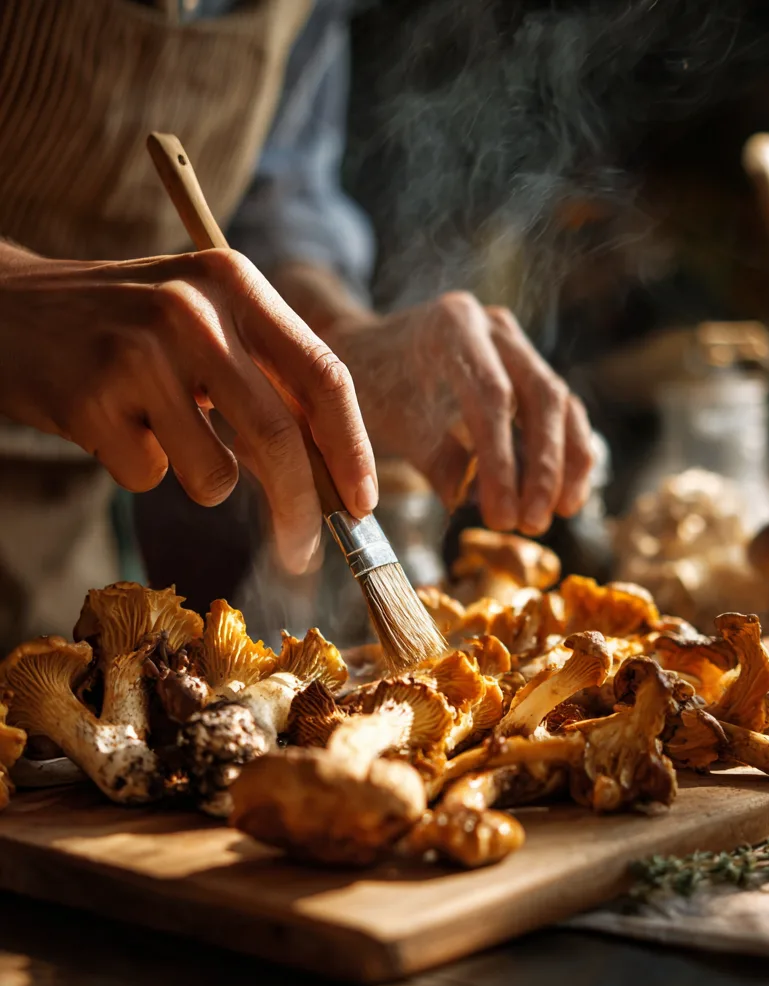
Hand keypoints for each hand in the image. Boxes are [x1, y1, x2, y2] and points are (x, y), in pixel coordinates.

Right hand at [0, 245, 375, 573]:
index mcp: (235, 283)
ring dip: (202, 479)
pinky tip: (110, 421)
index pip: (324, 375)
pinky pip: (149, 477)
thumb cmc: (127, 328)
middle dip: (302, 511)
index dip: (353, 448)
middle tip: (304, 551)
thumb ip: (269, 381)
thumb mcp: (205, 323)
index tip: (364, 502)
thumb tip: (336, 478)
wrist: (5, 307)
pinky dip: (141, 468)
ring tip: (161, 431)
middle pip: (279, 438)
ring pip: (215, 475)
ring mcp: (138, 351)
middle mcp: (193, 309)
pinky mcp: (90, 397)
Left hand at [325, 291, 593, 535]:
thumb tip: (469, 501)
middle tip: (534, 522)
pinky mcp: (530, 367)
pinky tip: (566, 495)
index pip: (492, 397)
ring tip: (559, 514)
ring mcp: (517, 344)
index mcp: (453, 327)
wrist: (369, 352)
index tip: (502, 517)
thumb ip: (432, 458)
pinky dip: (568, 453)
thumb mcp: (390, 422)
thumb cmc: (374, 388)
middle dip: (543, 467)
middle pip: (542, 395)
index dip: (502, 463)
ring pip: (562, 402)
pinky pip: (564, 410)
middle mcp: (494, 327)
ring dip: (566, 463)